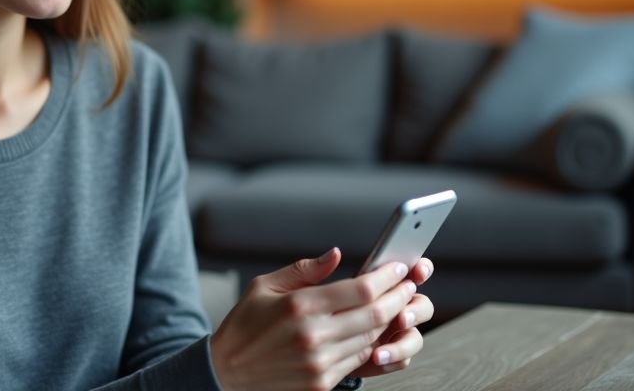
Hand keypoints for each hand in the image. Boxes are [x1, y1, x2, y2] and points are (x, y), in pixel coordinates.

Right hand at [210, 248, 427, 390]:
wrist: (225, 374)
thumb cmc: (244, 325)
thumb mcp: (265, 286)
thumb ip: (305, 269)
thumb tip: (337, 254)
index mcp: (300, 306)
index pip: (361, 289)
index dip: (386, 277)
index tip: (398, 268)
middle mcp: (313, 335)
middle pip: (375, 314)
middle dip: (399, 297)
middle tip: (408, 285)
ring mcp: (320, 363)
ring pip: (372, 338)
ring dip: (390, 320)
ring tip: (397, 304)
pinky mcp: (321, 383)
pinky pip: (359, 360)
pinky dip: (372, 343)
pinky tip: (376, 330)